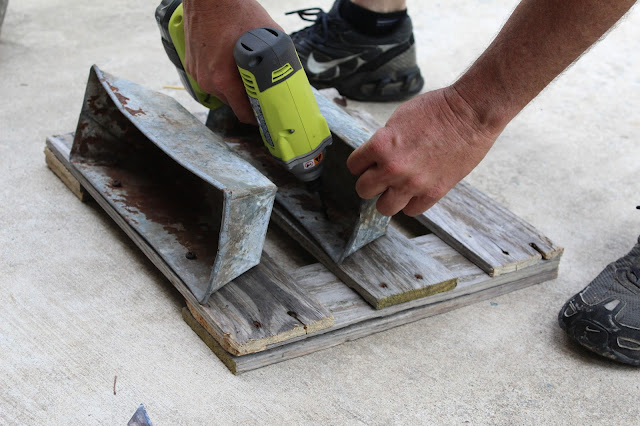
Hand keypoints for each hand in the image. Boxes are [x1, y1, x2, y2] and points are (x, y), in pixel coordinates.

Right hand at [182, 0, 281, 123]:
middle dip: (247, 98)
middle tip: (261, 90)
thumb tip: (290, 70)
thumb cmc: (235, 10)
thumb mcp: (267, 35)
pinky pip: (210, 77)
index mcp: (223, 80)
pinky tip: (230, 61)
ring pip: (221, 90)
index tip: (267, 115)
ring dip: (234, 86)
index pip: (243, 113)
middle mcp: (207, 80)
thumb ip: (278, 57)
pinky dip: (221, 74)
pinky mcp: (190, 63)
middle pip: (233, 102)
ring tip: (245, 71)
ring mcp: (197, 72)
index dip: (258, 115)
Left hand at [346, 86, 501, 216]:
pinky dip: (410, 202)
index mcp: (380, 145)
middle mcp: (393, 168)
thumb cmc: (437, 109)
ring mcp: (413, 183)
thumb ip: (383, 141)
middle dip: (371, 182)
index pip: (354, 166)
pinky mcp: (433, 192)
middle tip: (380, 176)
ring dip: (387, 197)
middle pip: (364, 190)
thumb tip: (376, 157)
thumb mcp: (398, 119)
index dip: (361, 164)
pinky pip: (411, 210)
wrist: (470, 113)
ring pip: (384, 207)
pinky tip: (415, 191)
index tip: (369, 163)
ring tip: (396, 187)